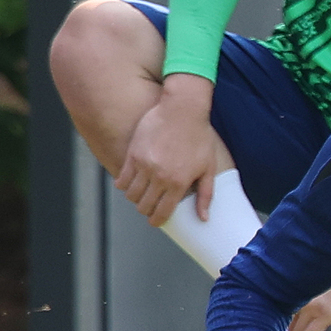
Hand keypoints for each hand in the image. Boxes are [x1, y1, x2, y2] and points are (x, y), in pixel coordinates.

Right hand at [115, 74, 222, 227]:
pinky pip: (121, 178)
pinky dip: (123, 185)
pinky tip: (129, 183)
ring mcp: (144, 165)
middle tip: (149, 207)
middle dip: (146, 210)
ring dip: (135, 198)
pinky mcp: (133, 153)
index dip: (157, 220)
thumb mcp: (208, 168)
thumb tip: (204, 218)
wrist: (183, 109)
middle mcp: (159, 177)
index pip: (162, 212)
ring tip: (140, 195)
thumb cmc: (199, 137)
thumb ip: (205, 194)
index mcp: (178, 183)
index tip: (155, 221)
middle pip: (144, 205)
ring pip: (131, 194)